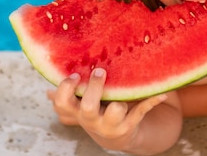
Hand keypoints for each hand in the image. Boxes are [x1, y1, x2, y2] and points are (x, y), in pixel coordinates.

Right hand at [47, 68, 169, 151]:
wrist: (121, 135)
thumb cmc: (99, 112)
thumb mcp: (84, 106)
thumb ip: (69, 96)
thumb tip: (46, 91)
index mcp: (78, 113)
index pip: (63, 104)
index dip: (66, 91)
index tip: (76, 75)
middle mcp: (93, 121)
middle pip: (88, 109)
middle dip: (94, 90)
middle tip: (101, 72)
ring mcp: (112, 125)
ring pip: (114, 113)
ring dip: (118, 103)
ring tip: (123, 91)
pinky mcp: (131, 126)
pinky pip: (141, 111)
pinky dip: (152, 101)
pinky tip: (161, 93)